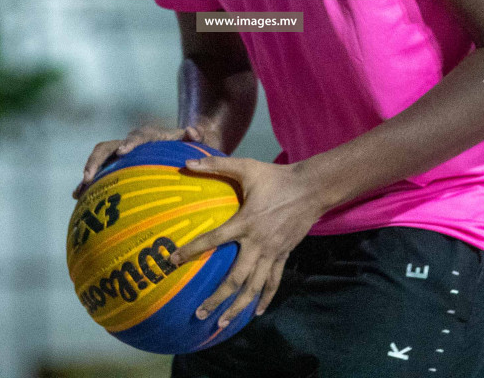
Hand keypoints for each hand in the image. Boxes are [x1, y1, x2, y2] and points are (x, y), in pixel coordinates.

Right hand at [73, 123, 210, 197]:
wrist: (185, 143)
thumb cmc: (194, 145)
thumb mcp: (199, 140)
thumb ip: (196, 136)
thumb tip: (193, 131)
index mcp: (149, 136)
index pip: (137, 137)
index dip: (129, 143)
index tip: (122, 152)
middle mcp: (131, 143)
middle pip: (108, 146)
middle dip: (96, 160)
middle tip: (88, 176)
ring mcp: (122, 154)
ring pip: (100, 159)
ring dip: (89, 171)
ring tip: (79, 191)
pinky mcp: (118, 166)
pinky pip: (101, 173)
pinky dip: (90, 183)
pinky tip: (78, 198)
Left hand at [169, 157, 327, 328]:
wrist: (311, 188)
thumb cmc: (276, 177)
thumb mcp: (246, 167)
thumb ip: (216, 165)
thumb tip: (187, 161)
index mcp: (245, 222)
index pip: (213, 240)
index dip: (191, 250)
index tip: (172, 260)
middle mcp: (257, 243)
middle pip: (235, 278)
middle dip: (217, 298)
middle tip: (199, 313)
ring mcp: (272, 252)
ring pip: (254, 287)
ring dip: (238, 307)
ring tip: (222, 323)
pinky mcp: (283, 255)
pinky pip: (273, 282)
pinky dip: (265, 298)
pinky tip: (256, 313)